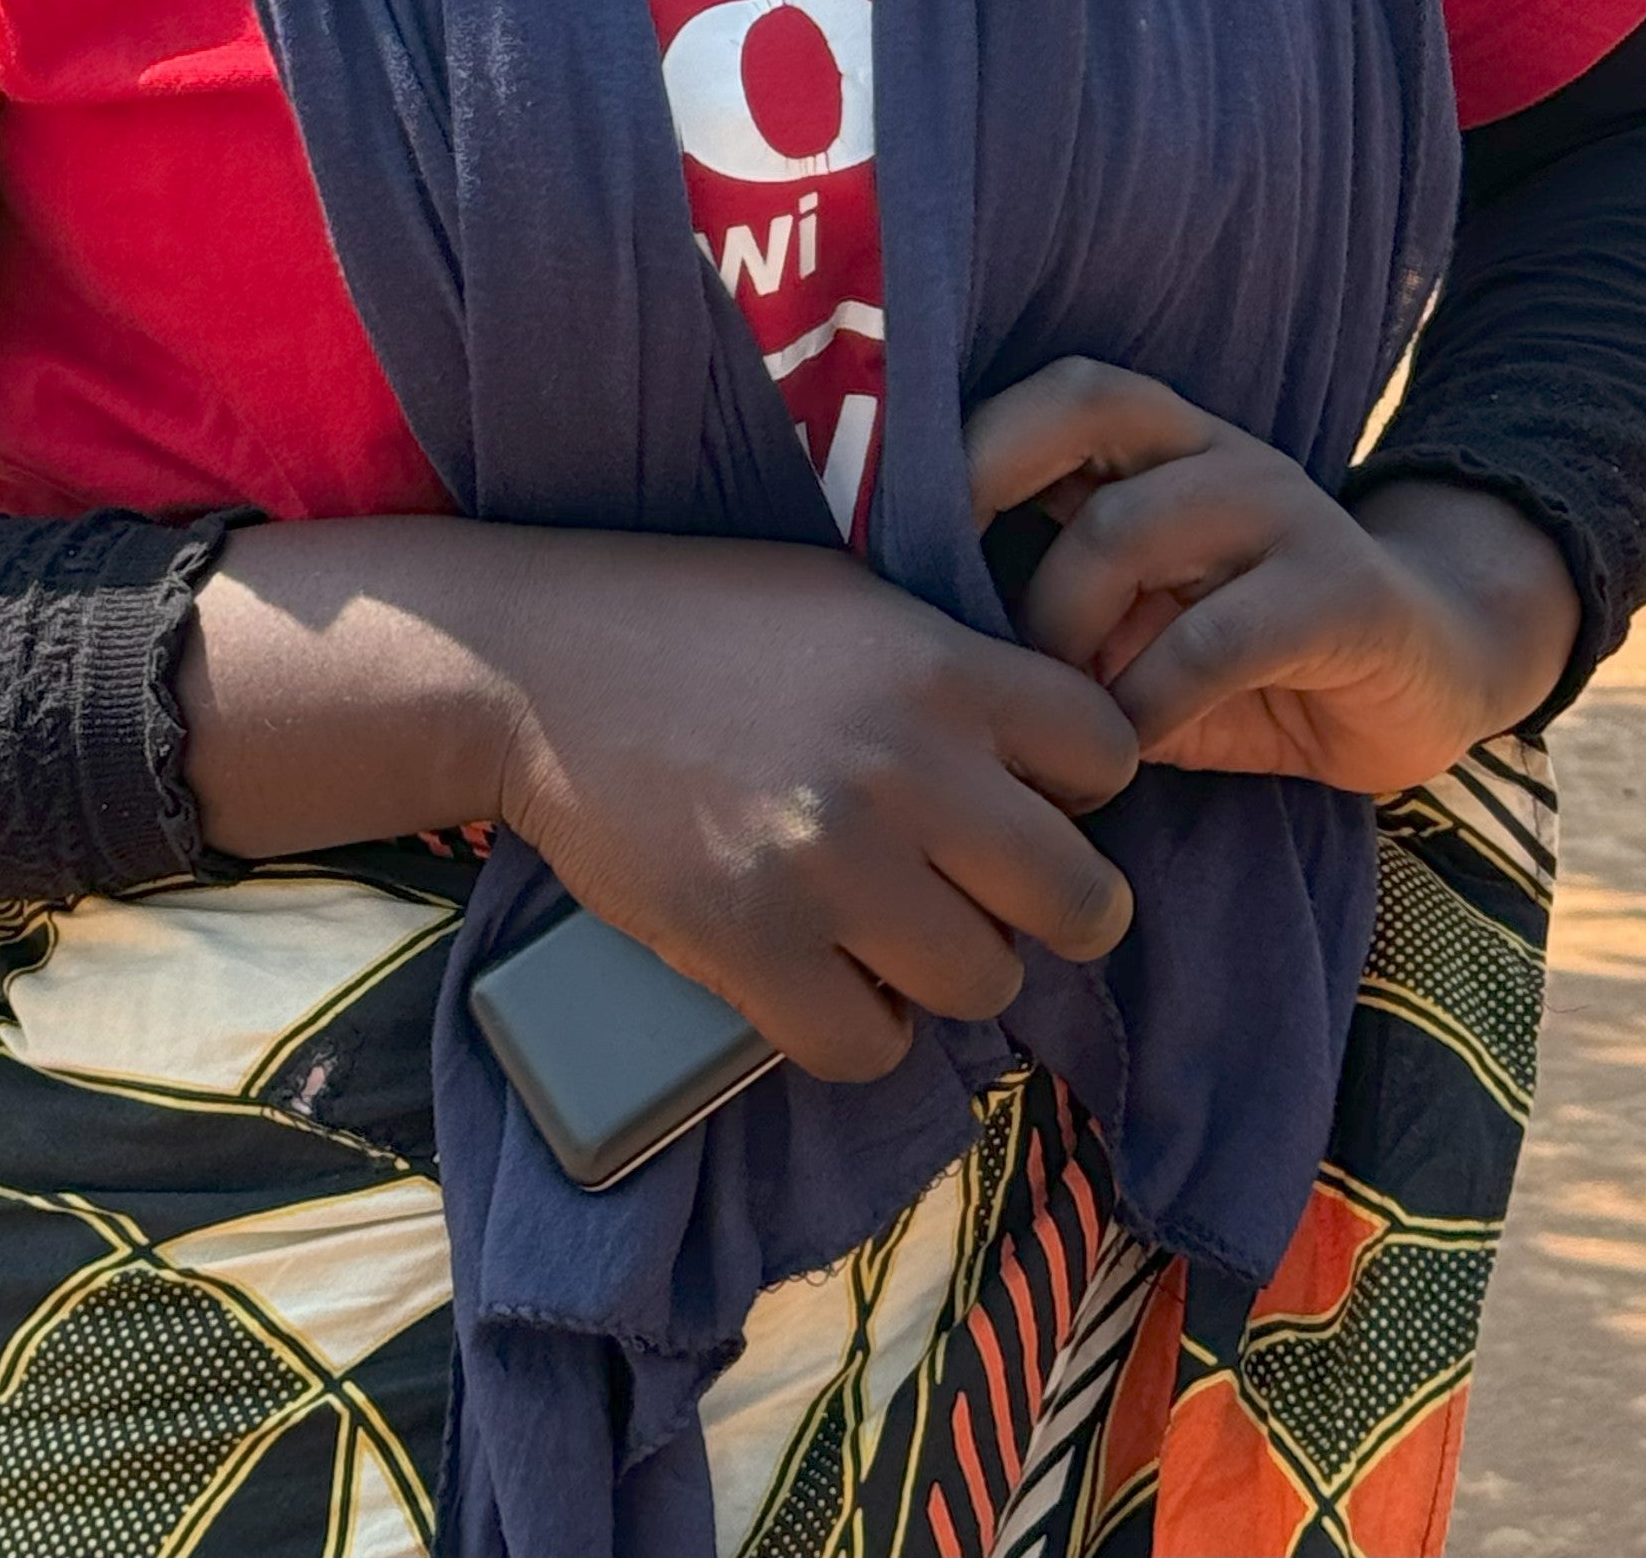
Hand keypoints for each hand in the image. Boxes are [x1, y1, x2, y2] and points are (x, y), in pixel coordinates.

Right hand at [182, 517, 1136, 1082]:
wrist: (536, 662)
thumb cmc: (697, 615)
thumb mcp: (851, 598)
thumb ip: (955, 670)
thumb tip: (1053, 756)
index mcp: (941, 668)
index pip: (1109, 756)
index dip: (1079, 787)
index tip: (1029, 795)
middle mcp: (908, 770)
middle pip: (1084, 901)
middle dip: (1048, 909)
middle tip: (988, 897)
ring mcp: (833, 868)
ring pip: (985, 983)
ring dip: (946, 971)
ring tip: (888, 933)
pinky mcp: (755, 950)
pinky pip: (871, 1047)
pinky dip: (857, 1029)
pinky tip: (822, 980)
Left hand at [964, 361, 1579, 796]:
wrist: (1434, 672)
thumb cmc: (1252, 660)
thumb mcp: (1140, 632)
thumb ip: (1049, 621)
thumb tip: (911, 649)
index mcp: (1161, 447)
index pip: (1052, 391)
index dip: (963, 437)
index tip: (882, 523)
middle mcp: (1216, 453)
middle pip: (1086, 402)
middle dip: (988, 478)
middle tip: (945, 598)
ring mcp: (1284, 513)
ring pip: (1128, 524)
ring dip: (1062, 621)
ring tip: (1050, 702)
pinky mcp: (1340, 596)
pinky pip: (1214, 637)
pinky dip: (1148, 698)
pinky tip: (1126, 745)